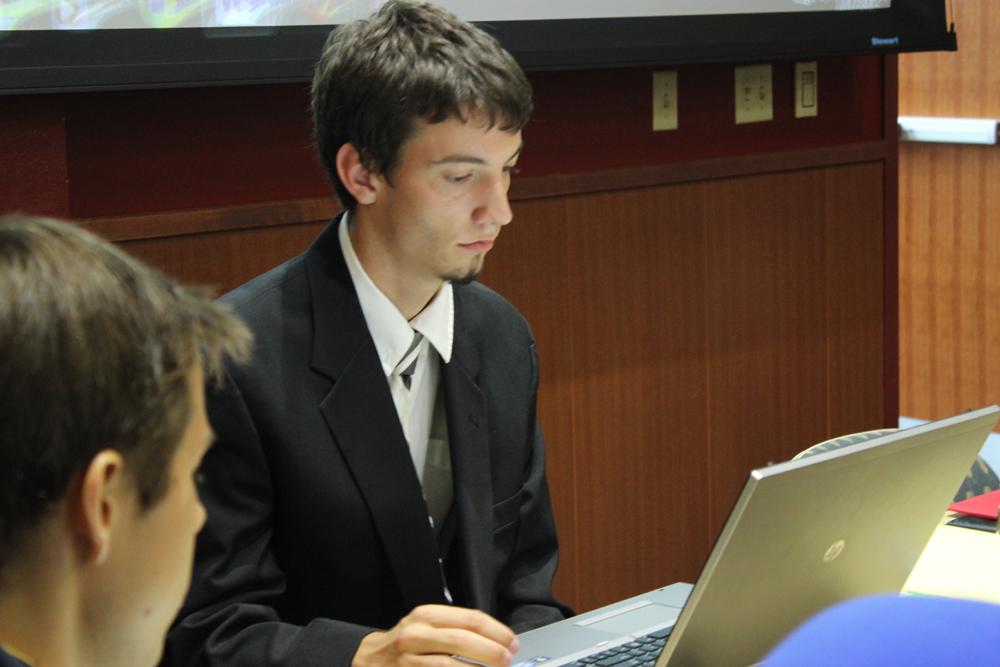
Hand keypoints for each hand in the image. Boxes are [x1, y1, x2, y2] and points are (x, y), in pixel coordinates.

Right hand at [352, 604, 519, 666]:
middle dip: (492, 652)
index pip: (470, 619)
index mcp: (426, 616)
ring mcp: (410, 661)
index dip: (496, 632)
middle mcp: (416, 635)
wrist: (368, 660)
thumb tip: (496, 640)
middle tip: (507, 660)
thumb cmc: (405, 644)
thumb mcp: (425, 625)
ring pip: (452, 666)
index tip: (511, 642)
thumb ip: (455, 628)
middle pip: (463, 641)